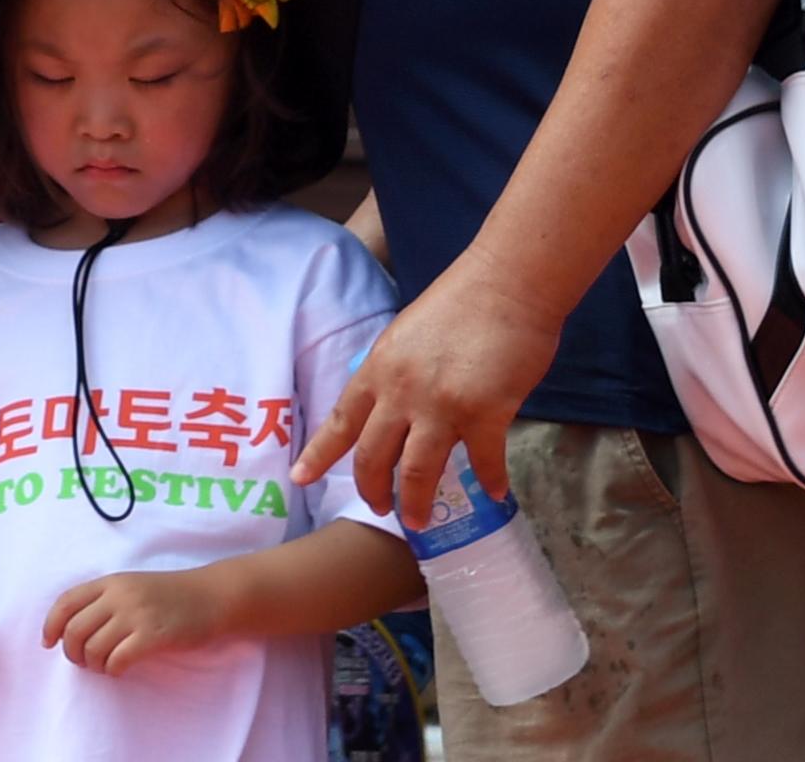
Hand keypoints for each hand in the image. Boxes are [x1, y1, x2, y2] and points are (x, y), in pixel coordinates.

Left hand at [43, 568, 223, 673]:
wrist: (212, 597)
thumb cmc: (172, 595)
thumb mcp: (132, 586)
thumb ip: (105, 600)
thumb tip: (72, 628)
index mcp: (109, 581)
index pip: (66, 602)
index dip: (50, 625)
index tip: (48, 643)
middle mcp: (118, 595)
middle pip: (75, 629)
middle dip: (71, 652)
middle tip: (82, 662)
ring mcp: (136, 615)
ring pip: (93, 647)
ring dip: (92, 664)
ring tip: (103, 666)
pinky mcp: (153, 635)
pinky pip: (118, 659)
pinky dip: (112, 669)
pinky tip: (119, 669)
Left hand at [293, 259, 561, 527]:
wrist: (505, 283)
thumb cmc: (459, 303)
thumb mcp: (405, 337)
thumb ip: (394, 374)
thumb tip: (392, 404)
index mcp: (378, 370)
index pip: (341, 421)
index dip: (320, 454)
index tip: (299, 479)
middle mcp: (400, 392)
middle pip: (373, 456)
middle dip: (373, 490)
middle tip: (381, 509)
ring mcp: (440, 405)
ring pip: (418, 471)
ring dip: (416, 502)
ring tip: (420, 521)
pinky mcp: (484, 412)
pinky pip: (483, 461)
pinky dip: (489, 481)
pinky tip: (494, 493)